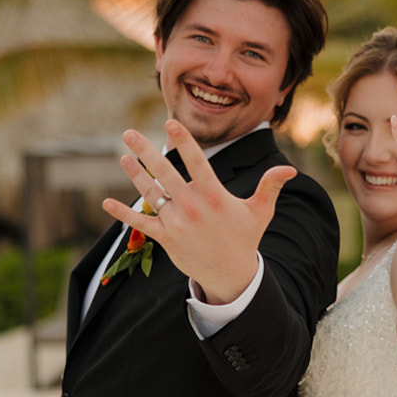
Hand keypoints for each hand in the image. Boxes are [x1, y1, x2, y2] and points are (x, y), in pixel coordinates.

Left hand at [101, 119, 295, 303]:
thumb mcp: (260, 211)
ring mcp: (176, 223)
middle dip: (145, 151)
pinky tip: (106, 201)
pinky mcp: (165, 239)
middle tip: (129, 132)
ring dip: (135, 175)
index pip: (196, 161)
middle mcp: (192, 207)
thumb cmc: (245, 238)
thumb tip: (289, 170)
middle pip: (165, 173)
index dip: (183, 140)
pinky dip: (123, 214)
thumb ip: (270, 186)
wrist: (231, 274)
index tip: (170, 122)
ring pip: (150, 194)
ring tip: (123, 157)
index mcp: (214, 195)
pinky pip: (141, 224)